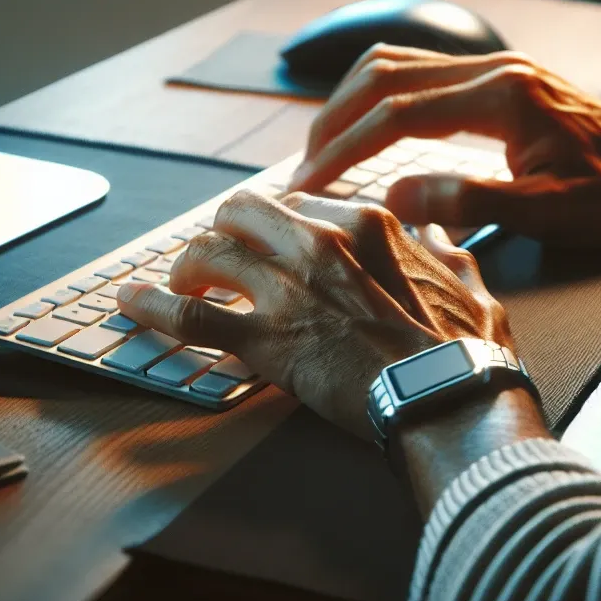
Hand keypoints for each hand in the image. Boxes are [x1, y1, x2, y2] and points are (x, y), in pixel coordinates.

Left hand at [116, 189, 514, 438]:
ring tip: (175, 284)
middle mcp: (319, 243)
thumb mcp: (470, 283)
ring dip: (185, 268)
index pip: (298, 201)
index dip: (274, 221)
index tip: (266, 239)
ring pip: (208, 254)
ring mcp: (288, 290)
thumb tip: (436, 226)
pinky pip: (189, 317)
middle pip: (241, 212)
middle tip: (218, 256)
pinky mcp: (266, 341)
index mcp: (367, 225)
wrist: (451, 399)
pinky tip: (129, 303)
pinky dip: (151, 307)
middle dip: (223, 231)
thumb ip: (446, 248)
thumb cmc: (465, 348)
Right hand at [288, 45, 600, 244]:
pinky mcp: (501, 78)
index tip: (310, 183)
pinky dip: (383, 94)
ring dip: (353, 99)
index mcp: (501, 97)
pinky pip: (423, 71)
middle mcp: (494, 69)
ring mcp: (497, 67)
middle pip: (385, 74)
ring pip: (400, 63)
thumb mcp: (548, 212)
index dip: (345, 149)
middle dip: (335, 119)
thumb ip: (467, 200)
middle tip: (305, 164)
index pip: (396, 114)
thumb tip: (393, 197)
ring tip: (326, 143)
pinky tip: (373, 121)